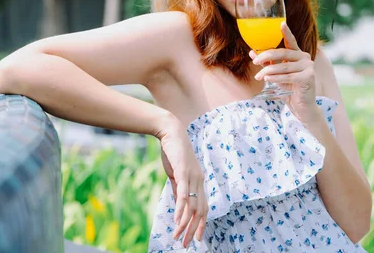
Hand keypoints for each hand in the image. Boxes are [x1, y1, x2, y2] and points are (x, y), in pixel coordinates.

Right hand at [158, 123, 207, 246]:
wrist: (170, 132)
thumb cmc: (173, 152)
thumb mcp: (176, 174)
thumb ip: (179, 189)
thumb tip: (180, 206)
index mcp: (199, 181)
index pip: (203, 207)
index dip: (201, 224)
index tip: (197, 239)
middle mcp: (199, 180)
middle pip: (201, 210)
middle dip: (194, 229)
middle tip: (187, 244)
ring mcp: (192, 176)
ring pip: (193, 206)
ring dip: (185, 224)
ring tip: (178, 236)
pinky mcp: (183, 172)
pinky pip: (184, 195)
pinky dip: (181, 210)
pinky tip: (177, 221)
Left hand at [250, 21, 318, 121]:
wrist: (301, 107)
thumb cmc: (289, 89)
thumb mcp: (275, 74)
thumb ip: (266, 63)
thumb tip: (252, 52)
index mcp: (297, 54)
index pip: (291, 41)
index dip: (286, 32)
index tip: (281, 23)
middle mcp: (305, 57)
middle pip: (283, 53)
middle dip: (266, 56)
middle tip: (255, 61)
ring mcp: (309, 66)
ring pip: (284, 66)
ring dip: (268, 71)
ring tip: (258, 76)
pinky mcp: (309, 77)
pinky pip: (289, 76)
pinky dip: (276, 78)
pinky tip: (268, 79)